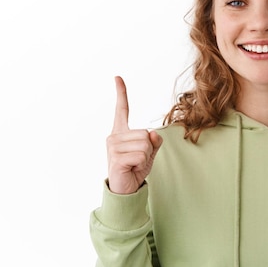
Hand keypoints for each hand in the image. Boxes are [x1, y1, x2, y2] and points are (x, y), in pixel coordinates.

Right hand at [106, 76, 163, 193]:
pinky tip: (131, 169)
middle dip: (148, 148)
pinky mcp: (116, 159)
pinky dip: (142, 164)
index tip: (117, 77)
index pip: (122, 110)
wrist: (125, 189)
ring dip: (146, 157)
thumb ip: (154, 141)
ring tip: (134, 164)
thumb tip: (152, 134)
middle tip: (138, 160)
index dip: (121, 93)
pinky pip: (141, 155)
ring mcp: (113, 147)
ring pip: (145, 144)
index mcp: (121, 132)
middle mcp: (114, 137)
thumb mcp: (149, 153)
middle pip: (145, 133)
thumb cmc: (135, 169)